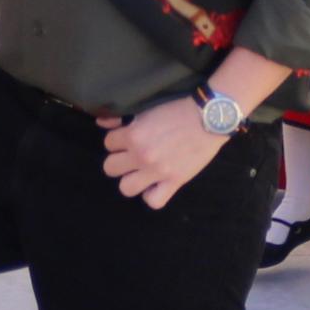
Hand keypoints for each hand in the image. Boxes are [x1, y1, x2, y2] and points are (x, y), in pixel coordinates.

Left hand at [96, 102, 226, 207]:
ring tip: (141, 173)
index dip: (117, 141)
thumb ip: (121, 118)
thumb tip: (102, 123)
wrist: (208, 118)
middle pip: (110, 168)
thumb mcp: (147, 109)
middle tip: (132, 157)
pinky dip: (153, 195)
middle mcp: (141, 156)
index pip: (108, 144)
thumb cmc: (178, 109)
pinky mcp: (174, 182)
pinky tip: (156, 185)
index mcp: (133, 135)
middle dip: (119, 161)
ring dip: (131, 180)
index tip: (128, 138)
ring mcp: (157, 172)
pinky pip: (154, 201)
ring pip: (126, 188)